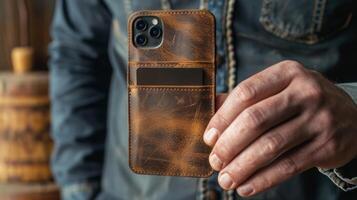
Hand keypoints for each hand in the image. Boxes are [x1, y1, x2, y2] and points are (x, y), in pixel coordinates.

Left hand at [204, 60, 356, 196]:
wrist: (352, 115)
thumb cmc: (302, 101)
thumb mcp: (280, 88)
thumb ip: (247, 98)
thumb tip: (211, 109)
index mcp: (287, 73)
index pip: (246, 93)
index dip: (222, 117)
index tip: (208, 138)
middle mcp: (306, 92)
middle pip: (256, 120)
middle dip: (229, 145)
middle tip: (215, 161)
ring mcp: (319, 119)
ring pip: (271, 146)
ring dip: (242, 166)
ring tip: (226, 179)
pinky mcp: (328, 146)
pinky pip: (289, 166)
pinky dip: (263, 179)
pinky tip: (246, 186)